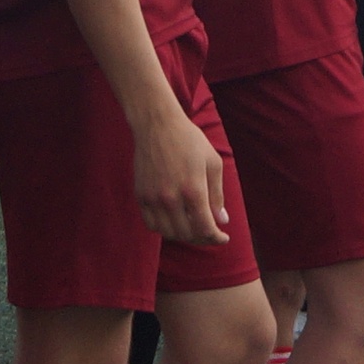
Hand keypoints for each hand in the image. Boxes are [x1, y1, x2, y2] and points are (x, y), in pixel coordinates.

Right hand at [132, 107, 228, 245]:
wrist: (157, 124)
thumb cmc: (190, 141)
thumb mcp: (213, 163)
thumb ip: (217, 195)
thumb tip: (221, 221)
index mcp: (193, 190)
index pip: (205, 229)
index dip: (216, 238)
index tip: (223, 238)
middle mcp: (171, 198)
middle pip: (187, 234)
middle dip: (203, 238)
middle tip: (210, 233)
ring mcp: (153, 198)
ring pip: (169, 233)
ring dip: (184, 235)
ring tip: (193, 228)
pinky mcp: (141, 196)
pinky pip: (152, 224)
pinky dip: (164, 229)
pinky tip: (174, 222)